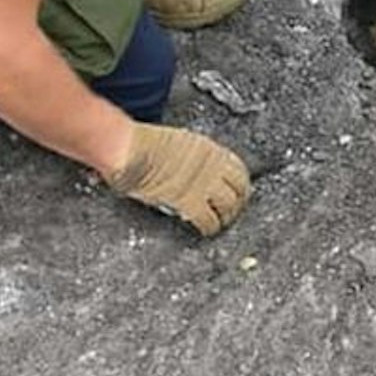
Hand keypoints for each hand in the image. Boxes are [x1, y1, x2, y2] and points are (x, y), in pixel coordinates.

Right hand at [104, 123, 249, 236]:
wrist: (134, 151)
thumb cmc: (145, 144)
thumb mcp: (176, 143)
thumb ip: (188, 157)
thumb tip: (186, 167)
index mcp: (210, 150)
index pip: (239, 169)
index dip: (240, 184)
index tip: (238, 191)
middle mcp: (212, 166)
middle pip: (240, 190)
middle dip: (238, 203)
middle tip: (232, 212)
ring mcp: (204, 184)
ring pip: (229, 207)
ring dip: (226, 218)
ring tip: (220, 224)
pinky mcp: (191, 201)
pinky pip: (209, 220)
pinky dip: (209, 228)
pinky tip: (206, 231)